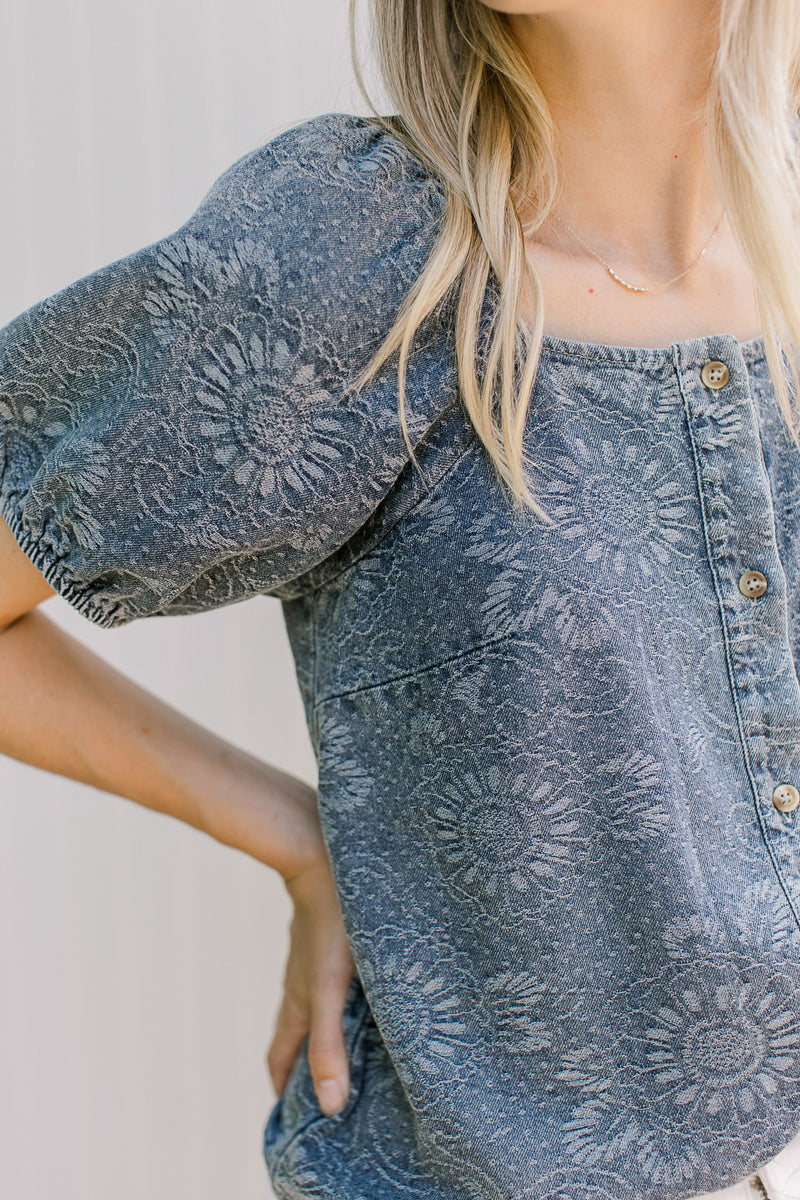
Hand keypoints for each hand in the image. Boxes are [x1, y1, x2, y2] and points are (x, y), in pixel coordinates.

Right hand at [266, 853, 355, 1116]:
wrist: (322, 858)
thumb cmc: (331, 924)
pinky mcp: (330, 942)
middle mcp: (302, 988)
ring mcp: (314, 963)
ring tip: (357, 1053)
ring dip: (330, 1034)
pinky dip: (344, 1005)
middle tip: (333, 1095)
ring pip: (317, 1009)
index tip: (296, 1122)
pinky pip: (332, 984)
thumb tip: (329, 1104)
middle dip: (310, 1068)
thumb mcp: (333, 988)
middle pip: (300, 1038)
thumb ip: (329, 1043)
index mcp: (299, 1006)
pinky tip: (367, 998)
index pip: (281, 1060)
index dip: (285, 1092)